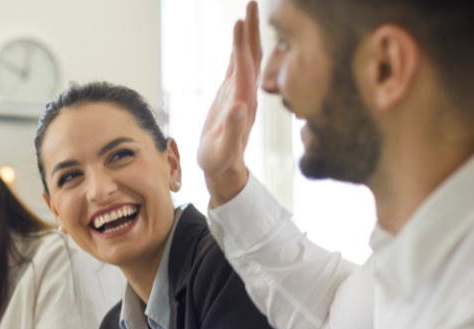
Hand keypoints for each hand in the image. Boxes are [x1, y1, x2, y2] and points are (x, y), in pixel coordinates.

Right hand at [197, 1, 261, 206]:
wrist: (224, 168)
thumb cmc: (221, 162)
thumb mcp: (225, 150)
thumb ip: (233, 131)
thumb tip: (239, 108)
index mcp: (244, 102)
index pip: (244, 67)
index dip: (241, 45)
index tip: (239, 22)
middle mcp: (245, 93)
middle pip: (251, 55)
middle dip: (251, 29)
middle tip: (252, 3)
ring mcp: (239, 91)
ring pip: (246, 57)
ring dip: (247, 34)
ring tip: (247, 11)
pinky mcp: (231, 94)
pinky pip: (237, 65)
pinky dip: (238, 47)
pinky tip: (238, 36)